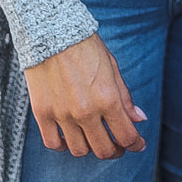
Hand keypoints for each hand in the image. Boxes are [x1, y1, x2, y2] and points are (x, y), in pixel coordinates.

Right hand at [25, 32, 147, 159]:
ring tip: (93, 138)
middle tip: (117, 145)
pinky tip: (69, 137)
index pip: (126, 137)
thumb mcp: (112, 68)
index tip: (137, 144)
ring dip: (90, 148)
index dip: (135, 144)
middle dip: (115, 150)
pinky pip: (53, 143)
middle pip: (104, 150)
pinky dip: (63, 145)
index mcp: (108, 100)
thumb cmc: (85, 46)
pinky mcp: (42, 113)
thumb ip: (125, 97)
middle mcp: (86, 112)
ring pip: (79, 150)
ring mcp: (62, 114)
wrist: (51, 31)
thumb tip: (139, 119)